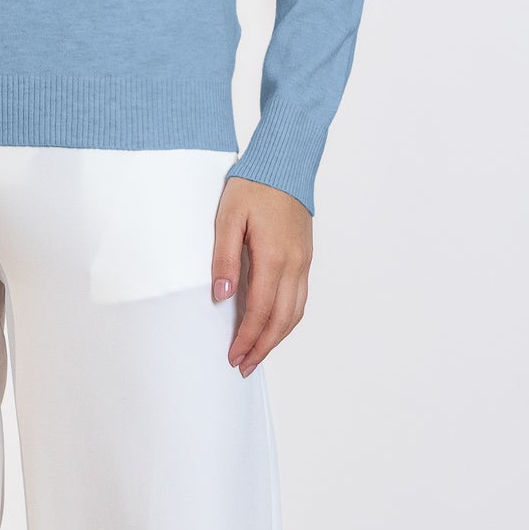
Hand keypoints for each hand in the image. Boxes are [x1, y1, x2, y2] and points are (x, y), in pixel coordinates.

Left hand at [212, 178, 311, 374]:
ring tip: (257, 353)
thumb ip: (224, 258)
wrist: (284, 163)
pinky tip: (274, 325)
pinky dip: (287, 319)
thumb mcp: (227, 217)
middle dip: (262, 347)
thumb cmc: (253, 186)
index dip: (247, 338)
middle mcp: (294, 263)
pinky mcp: (306, 257)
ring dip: (277, 338)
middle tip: (243, 366)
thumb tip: (222, 296)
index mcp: (272, 255)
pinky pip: (300, 298)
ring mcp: (303, 261)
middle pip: (282, 320)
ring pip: (296, 313)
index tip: (233, 356)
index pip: (260, 310)